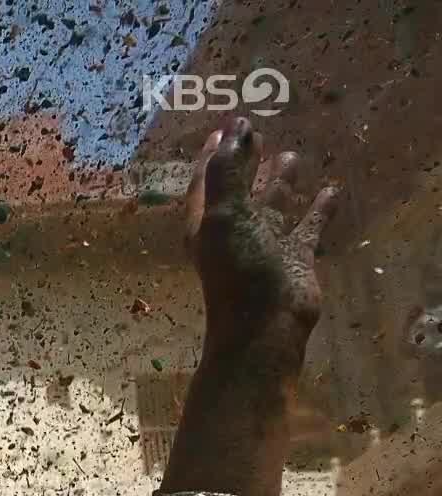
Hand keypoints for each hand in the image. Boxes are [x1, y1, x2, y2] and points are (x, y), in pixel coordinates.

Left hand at [185, 116, 337, 338]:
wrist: (266, 324)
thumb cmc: (238, 269)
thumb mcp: (223, 215)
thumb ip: (228, 172)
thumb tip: (236, 128)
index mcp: (207, 222)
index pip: (207, 180)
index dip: (214, 154)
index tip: (226, 128)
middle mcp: (234, 230)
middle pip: (240, 188)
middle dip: (247, 163)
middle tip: (259, 134)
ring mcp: (266, 243)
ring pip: (273, 204)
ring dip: (279, 181)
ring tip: (291, 155)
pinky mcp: (296, 256)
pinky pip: (309, 225)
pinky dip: (319, 208)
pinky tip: (330, 189)